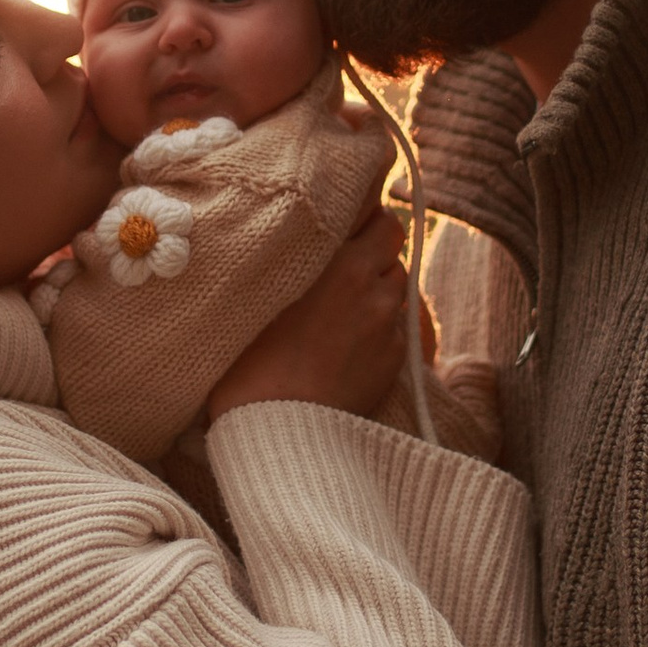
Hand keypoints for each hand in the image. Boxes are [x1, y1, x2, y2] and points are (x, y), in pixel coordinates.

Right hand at [206, 205, 406, 424]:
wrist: (278, 428)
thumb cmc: (251, 362)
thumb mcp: (259, 293)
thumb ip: (291, 258)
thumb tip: (299, 236)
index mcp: (341, 264)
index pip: (380, 218)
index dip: (365, 219)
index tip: (348, 225)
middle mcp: (373, 288)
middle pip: (393, 248)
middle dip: (373, 252)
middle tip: (342, 268)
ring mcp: (388, 325)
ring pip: (397, 286)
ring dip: (377, 288)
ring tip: (342, 310)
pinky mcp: (396, 358)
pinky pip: (396, 327)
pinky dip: (380, 328)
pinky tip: (347, 344)